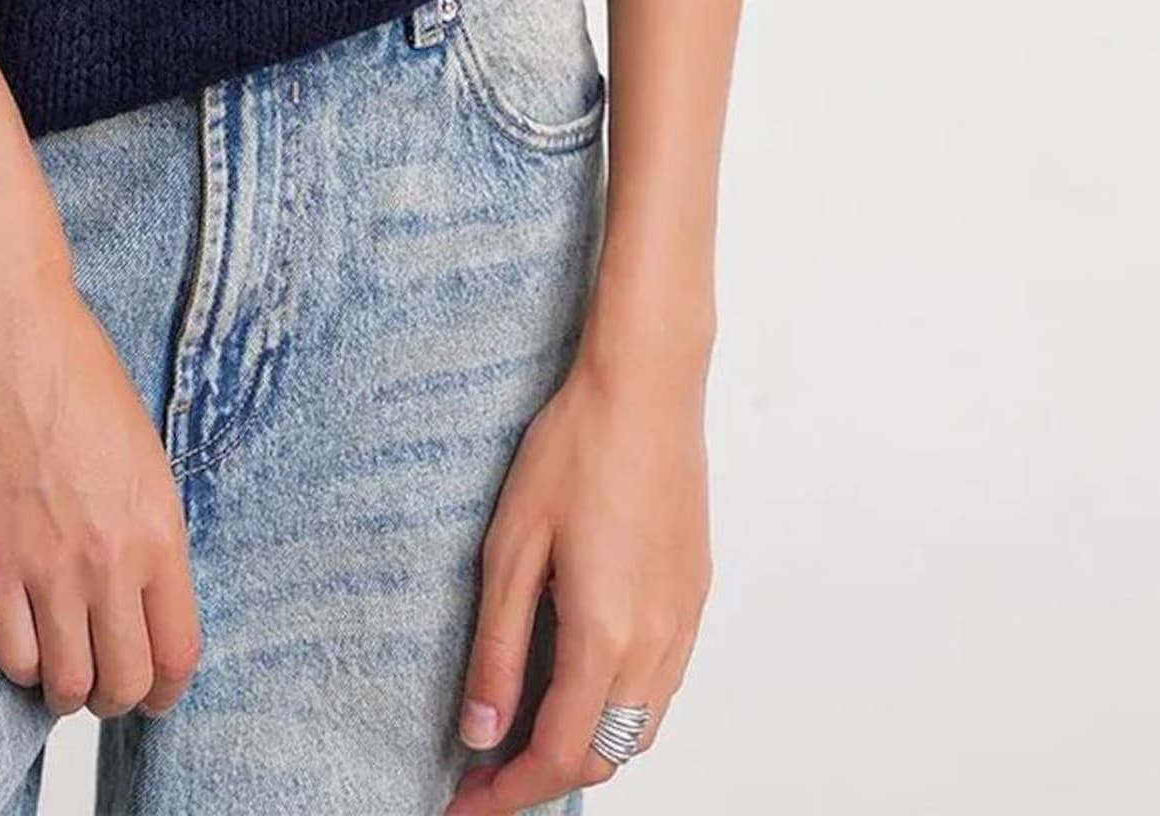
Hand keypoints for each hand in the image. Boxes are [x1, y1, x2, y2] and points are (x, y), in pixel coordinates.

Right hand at [0, 260, 201, 721]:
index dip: (165, 689)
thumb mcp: (142, 448)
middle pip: (126, 682)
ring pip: (67, 684)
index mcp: (160, 526)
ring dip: (64, 689)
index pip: (179, 651)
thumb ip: (146, 524)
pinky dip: (19, 663)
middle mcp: (112, 559)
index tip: (153, 694)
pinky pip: (12, 655)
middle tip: (99, 682)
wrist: (6, 326)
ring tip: (57, 668)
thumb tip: (141, 586)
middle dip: (114, 696)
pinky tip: (20, 637)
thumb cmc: (75, 367)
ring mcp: (49, 565)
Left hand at [444, 349, 710, 808]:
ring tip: (526, 726)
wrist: (647, 385)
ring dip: (584, 745)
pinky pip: (662, 686)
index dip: (506, 793)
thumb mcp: (511, 547)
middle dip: (543, 777)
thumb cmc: (576, 448)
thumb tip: (481, 733)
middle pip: (603, 757)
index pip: (556, 756)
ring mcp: (684, 622)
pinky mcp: (695, 597)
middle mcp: (657, 643)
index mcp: (606, 636)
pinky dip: (618, 707)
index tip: (464, 803)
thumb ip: (498, 649)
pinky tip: (579, 673)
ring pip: (639, 729)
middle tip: (486, 766)